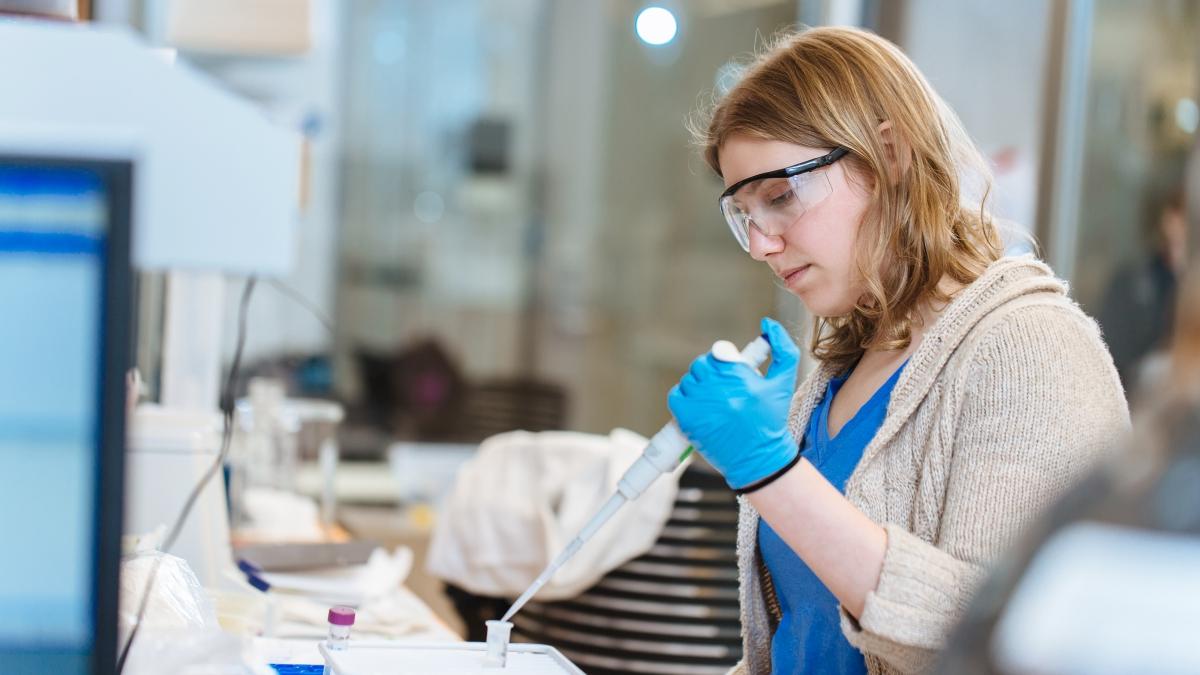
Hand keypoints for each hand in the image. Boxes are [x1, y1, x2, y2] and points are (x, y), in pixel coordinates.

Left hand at [667, 317, 801, 489]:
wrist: (758, 459)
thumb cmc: (771, 420)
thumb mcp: (783, 383)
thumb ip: (783, 349)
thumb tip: (767, 324)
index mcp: (740, 378)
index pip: (718, 353)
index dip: (722, 359)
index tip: (728, 369)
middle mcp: (718, 390)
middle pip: (701, 365)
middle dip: (711, 372)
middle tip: (722, 387)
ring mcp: (700, 406)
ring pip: (689, 380)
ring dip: (698, 386)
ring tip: (713, 400)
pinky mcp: (687, 420)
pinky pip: (676, 396)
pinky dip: (683, 398)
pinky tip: (699, 407)